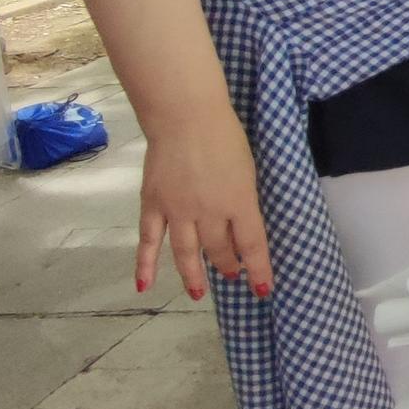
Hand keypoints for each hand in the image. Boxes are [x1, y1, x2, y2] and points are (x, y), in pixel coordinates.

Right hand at [136, 107, 270, 300]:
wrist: (186, 116)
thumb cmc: (225, 136)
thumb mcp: (248, 170)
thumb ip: (243, 200)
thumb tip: (239, 226)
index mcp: (239, 201)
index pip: (252, 245)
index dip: (259, 270)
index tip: (263, 289)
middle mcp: (209, 212)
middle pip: (219, 250)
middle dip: (228, 265)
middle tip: (232, 274)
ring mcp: (178, 210)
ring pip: (186, 253)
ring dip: (193, 275)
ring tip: (198, 292)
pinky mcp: (153, 204)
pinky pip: (149, 240)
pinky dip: (145, 265)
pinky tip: (145, 286)